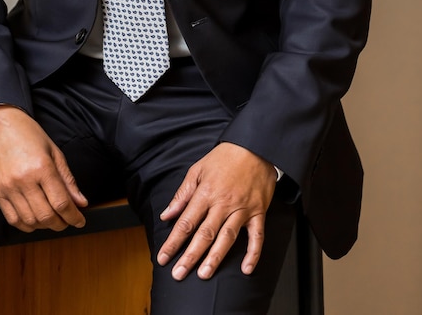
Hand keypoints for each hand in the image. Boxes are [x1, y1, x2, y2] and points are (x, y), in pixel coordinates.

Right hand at [0, 105, 87, 231]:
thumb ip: (68, 180)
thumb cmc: (29, 135)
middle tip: (68, 220)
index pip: (61, 203)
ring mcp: (8, 188)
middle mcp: (24, 180)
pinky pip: (12, 219)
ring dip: (45, 226)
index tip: (80, 221)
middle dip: (61, 224)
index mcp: (42, 167)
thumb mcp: (55, 152)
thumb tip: (81, 202)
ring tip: (53, 219)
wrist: (0, 125)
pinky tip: (35, 220)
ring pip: (30, 221)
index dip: (74, 217)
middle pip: (46, 216)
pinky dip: (27, 225)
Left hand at [157, 142, 275, 279]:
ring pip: (227, 238)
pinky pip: (256, 236)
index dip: (173, 242)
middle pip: (204, 234)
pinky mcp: (258, 211)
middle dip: (190, 256)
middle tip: (179, 274)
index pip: (186, 222)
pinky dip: (253, 253)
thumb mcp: (197, 170)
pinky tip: (246, 269)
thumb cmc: (224, 158)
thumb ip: (182, 194)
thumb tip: (167, 214)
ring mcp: (241, 208)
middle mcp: (223, 203)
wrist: (253, 147)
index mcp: (205, 193)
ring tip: (204, 274)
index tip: (163, 257)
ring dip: (215, 258)